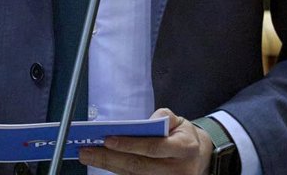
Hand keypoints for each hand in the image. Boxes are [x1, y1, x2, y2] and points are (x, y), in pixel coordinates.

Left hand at [78, 109, 211, 174]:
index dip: (129, 144)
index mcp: (184, 149)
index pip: (153, 147)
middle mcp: (177, 170)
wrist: (199, 159)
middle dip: (109, 158)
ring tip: (88, 156)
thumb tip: (143, 123)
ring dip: (108, 166)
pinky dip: (117, 172)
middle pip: (138, 165)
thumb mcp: (180, 122)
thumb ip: (164, 117)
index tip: (107, 139)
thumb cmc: (183, 138)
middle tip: (87, 150)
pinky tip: (102, 163)